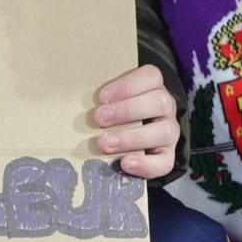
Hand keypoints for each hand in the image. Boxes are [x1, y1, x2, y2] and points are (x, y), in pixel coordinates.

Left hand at [92, 64, 177, 179]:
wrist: (135, 141)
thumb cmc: (115, 113)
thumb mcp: (111, 100)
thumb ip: (102, 98)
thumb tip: (71, 100)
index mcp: (153, 87)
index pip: (151, 76)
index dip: (127, 85)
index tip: (102, 97)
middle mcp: (166, 108)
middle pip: (159, 102)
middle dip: (127, 110)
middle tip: (99, 118)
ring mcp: (170, 133)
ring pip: (164, 132)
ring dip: (132, 137)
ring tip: (105, 143)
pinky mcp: (168, 157)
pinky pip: (165, 163)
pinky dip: (145, 165)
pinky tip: (124, 163)